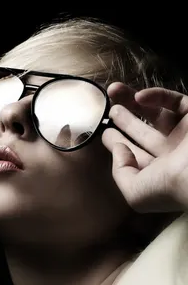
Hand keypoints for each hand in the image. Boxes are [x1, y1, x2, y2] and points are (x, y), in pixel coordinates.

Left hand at [101, 83, 187, 212]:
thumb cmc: (168, 187)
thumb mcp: (134, 192)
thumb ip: (121, 172)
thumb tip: (118, 150)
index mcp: (161, 172)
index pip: (137, 155)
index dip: (119, 144)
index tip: (104, 134)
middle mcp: (173, 153)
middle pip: (144, 132)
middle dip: (125, 120)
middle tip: (109, 110)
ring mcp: (185, 134)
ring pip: (157, 113)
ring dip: (134, 102)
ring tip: (113, 91)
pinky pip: (177, 101)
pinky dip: (157, 95)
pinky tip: (139, 96)